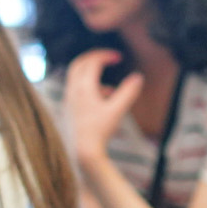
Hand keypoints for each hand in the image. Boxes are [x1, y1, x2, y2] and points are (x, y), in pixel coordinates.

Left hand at [59, 48, 143, 168]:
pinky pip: (76, 92)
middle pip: (79, 64)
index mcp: (84, 87)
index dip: (105, 56)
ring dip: (91, 76)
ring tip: (110, 90)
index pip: (92, 62)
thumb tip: (138, 77)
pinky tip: (101, 105)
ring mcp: (68, 100)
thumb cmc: (99, 132)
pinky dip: (88, 90)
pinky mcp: (68, 110)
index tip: (118, 57)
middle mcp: (72, 91)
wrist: (82, 152)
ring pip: (76, 79)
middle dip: (93, 58)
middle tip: (107, 58)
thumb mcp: (117, 111)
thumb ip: (128, 93)